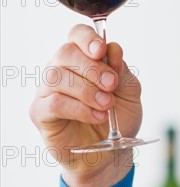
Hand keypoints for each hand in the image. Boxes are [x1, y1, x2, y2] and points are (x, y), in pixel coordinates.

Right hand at [29, 24, 142, 186]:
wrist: (111, 151)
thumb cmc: (118, 118)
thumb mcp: (130, 93)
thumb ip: (122, 72)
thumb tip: (113, 49)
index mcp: (83, 59)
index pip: (77, 35)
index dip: (87, 38)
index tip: (102, 50)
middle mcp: (61, 69)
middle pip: (65, 52)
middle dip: (92, 67)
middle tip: (111, 85)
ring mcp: (47, 90)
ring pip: (57, 76)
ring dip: (87, 90)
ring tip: (107, 105)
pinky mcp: (41, 113)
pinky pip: (54, 102)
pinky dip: (79, 108)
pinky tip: (97, 116)